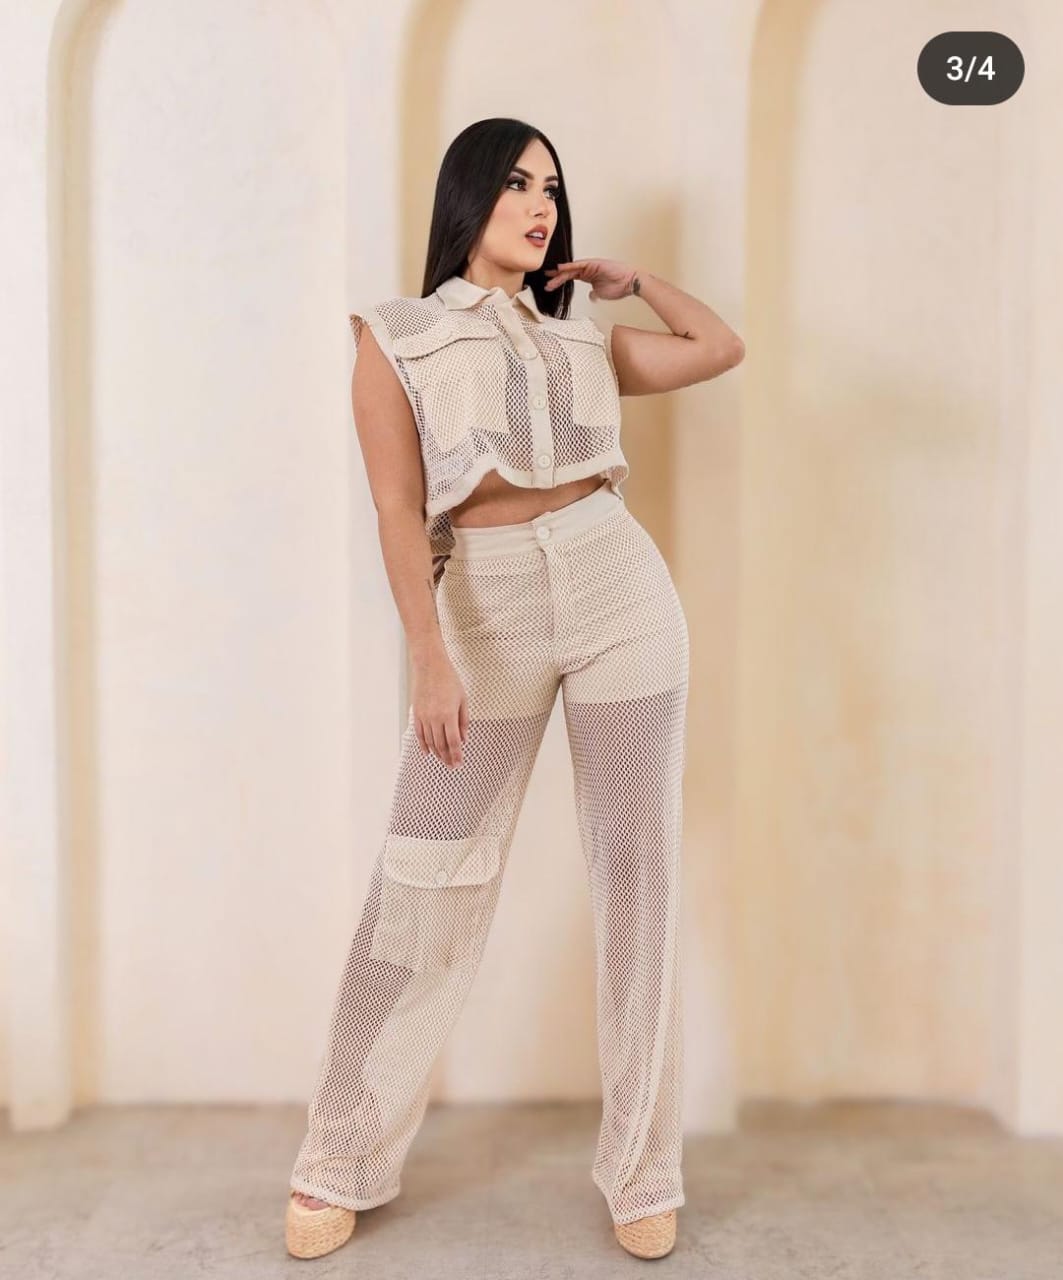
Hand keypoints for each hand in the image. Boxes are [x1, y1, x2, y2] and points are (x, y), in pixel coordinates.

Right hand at [410, 651, 467, 767]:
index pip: (454, 742)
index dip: (457, 755)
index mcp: (448, 715)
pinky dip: (423, 745)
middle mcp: (434, 718)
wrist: (429, 666)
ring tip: (443, 760)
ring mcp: (423, 717)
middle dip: (447, 758)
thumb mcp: (463, 699)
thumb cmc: (448, 680)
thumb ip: (464, 721)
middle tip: (452, 766)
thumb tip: (465, 739)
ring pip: (430, 741)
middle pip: (441, 745)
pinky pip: (419, 734)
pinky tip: (427, 752)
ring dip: (437, 753)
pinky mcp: (416, 714)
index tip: (459, 764)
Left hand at [543, 258, 639, 301]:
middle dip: (556, 278)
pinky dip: (569, 266)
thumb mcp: (601, 293)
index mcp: (588, 276)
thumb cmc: (618, 287)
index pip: (570, 277)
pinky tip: (560, 268)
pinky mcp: (594, 263)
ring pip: (571, 269)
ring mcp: (590, 265)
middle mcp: (587, 269)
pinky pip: (578, 265)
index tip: (550, 285)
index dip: (559, 280)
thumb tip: (591, 296)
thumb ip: (594, 294)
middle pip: (568, 273)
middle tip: (546, 282)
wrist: (630, 283)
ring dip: (560, 274)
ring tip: (549, 278)